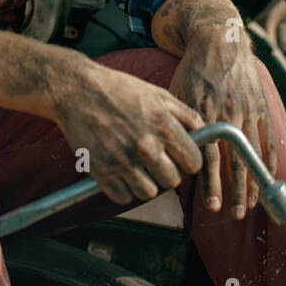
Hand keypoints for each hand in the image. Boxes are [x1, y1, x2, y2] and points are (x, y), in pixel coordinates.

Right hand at [53, 62, 203, 204]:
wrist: (77, 89)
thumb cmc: (119, 88)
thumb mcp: (158, 94)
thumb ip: (186, 115)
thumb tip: (207, 134)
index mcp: (163, 125)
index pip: (194, 163)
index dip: (188, 161)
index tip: (180, 157)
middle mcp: (145, 146)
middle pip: (172, 181)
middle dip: (167, 172)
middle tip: (155, 161)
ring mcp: (122, 161)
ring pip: (149, 192)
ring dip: (146, 183)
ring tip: (137, 166)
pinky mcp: (101, 171)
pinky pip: (123, 197)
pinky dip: (123, 188)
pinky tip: (120, 171)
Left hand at [168, 34, 277, 218]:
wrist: (218, 41)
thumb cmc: (192, 72)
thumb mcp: (177, 96)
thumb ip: (181, 127)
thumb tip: (176, 160)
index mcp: (205, 114)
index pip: (210, 158)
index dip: (211, 184)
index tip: (212, 206)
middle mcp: (228, 115)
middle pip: (234, 162)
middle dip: (235, 191)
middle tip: (235, 214)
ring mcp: (247, 111)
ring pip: (253, 154)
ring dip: (254, 183)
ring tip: (252, 205)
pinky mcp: (260, 106)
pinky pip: (268, 139)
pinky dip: (269, 161)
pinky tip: (268, 179)